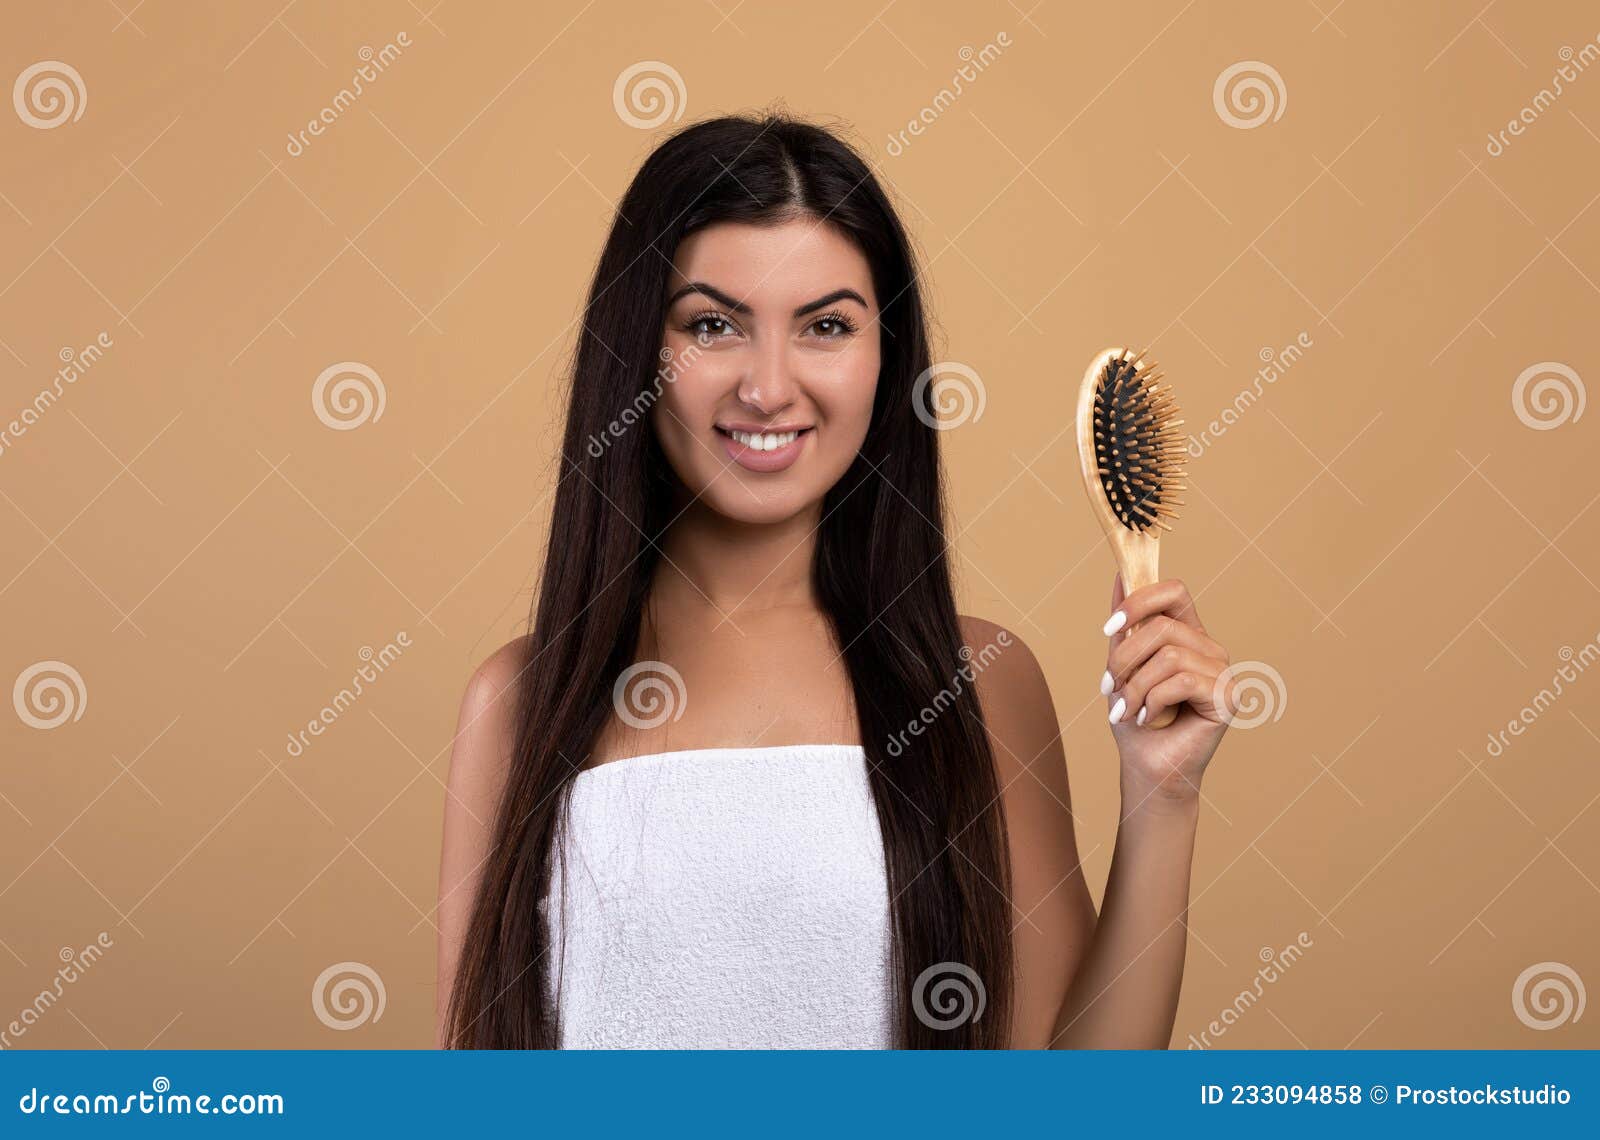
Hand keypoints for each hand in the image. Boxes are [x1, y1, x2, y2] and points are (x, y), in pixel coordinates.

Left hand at [1100, 573, 1234, 805]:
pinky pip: (1183, 680)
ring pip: (1169, 655)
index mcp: (1187, 634)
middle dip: (1124, 658)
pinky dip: (1153, 700)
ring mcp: (1223, 671)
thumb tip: (1120, 575)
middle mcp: (1209, 648)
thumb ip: (1125, 625)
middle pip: (1162, 626)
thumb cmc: (1135, 718)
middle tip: (1110, 688)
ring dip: (1135, 686)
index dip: (1138, 600)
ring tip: (1126, 709)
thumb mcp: (1121, 666)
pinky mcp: (1228, 696)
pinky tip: (1147, 718)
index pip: (1173, 591)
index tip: (1109, 627)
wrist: (1147, 767)